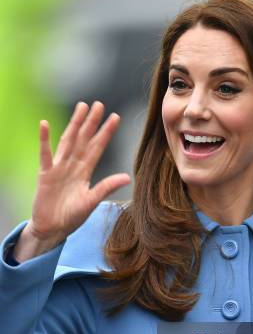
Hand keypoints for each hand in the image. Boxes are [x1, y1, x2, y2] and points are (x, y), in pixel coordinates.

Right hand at [27, 101, 130, 243]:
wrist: (52, 229)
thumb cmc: (72, 216)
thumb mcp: (91, 201)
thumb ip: (106, 187)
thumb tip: (127, 177)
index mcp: (85, 172)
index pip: (98, 147)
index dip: (106, 133)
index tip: (116, 117)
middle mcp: (73, 165)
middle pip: (83, 139)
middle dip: (91, 122)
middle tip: (99, 104)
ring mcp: (58, 168)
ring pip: (68, 141)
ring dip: (74, 124)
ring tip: (81, 107)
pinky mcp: (45, 174)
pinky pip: (45, 154)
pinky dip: (44, 139)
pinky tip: (44, 124)